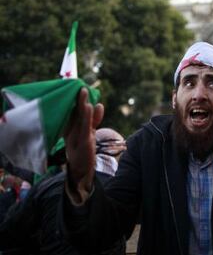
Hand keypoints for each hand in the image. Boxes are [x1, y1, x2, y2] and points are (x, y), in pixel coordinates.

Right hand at [64, 88, 103, 202]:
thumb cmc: (83, 150)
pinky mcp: (84, 142)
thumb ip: (94, 120)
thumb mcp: (89, 133)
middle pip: (75, 111)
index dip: (75, 98)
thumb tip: (99, 105)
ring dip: (81, 104)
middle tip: (80, 84)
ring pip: (79, 118)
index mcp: (71, 127)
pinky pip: (85, 127)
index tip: (77, 85)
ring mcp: (77, 136)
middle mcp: (72, 130)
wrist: (81, 171)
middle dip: (78, 98)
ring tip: (83, 91)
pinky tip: (89, 107)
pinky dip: (88, 117)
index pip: (73, 110)